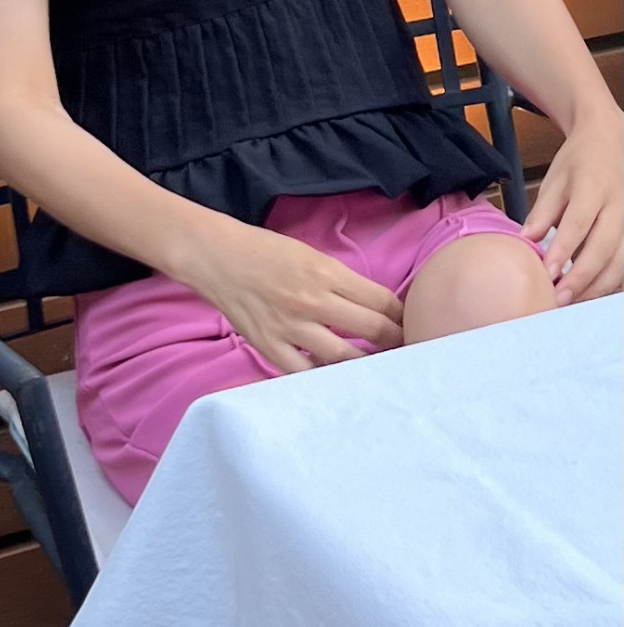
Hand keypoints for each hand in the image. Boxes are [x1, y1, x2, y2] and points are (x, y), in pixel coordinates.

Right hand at [185, 220, 403, 373]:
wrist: (216, 257)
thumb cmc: (264, 250)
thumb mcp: (310, 254)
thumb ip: (340, 280)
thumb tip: (373, 305)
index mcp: (326, 273)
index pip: (381, 301)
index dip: (402, 316)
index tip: (410, 324)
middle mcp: (313, 301)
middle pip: (372, 330)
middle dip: (395, 342)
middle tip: (404, 350)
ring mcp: (291, 327)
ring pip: (344, 358)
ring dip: (365, 364)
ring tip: (376, 368)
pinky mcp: (270, 346)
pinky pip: (305, 373)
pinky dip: (322, 377)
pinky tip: (333, 377)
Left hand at [522, 104, 623, 304]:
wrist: (610, 141)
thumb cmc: (578, 163)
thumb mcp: (554, 180)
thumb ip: (542, 212)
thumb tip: (525, 242)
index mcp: (594, 188)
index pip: (579, 224)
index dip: (563, 251)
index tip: (547, 274)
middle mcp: (619, 206)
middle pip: (604, 249)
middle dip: (581, 279)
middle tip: (557, 300)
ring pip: (620, 262)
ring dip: (596, 287)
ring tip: (570, 304)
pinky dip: (610, 282)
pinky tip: (590, 295)